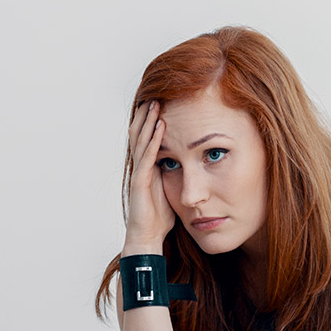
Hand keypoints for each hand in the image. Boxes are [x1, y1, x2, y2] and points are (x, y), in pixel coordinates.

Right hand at [124, 101, 175, 250]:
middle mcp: (141, 166)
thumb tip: (192, 163)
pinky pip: (147, 156)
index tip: (163, 102)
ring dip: (148, 120)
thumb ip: (177, 175)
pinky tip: (160, 126)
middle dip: (147, 114)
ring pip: (141, 140)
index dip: (151, 120)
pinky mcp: (140, 182)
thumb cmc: (161, 217)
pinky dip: (153, 140)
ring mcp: (139, 173)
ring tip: (155, 102)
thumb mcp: (172, 190)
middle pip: (140, 133)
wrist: (148, 237)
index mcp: (148, 167)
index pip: (147, 138)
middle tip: (156, 93)